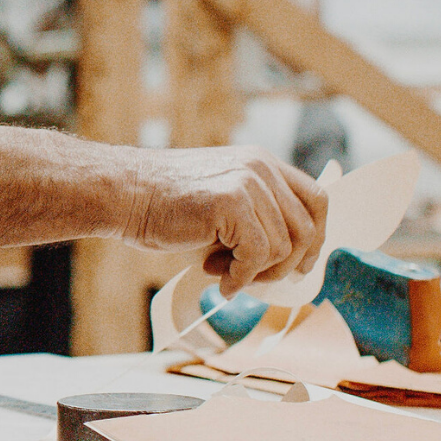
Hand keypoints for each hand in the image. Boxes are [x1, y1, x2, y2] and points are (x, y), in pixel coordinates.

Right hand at [118, 145, 327, 296]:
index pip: (316, 199)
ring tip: (220, 270)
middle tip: (254, 278)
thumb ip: (255, 218)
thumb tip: (289, 261)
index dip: (316, 237)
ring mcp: (249, 182)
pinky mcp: (233, 202)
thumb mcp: (222, 201)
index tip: (300, 265)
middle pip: (306, 228)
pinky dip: (240, 276)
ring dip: (254, 272)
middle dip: (286, 264)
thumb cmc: (163, 204)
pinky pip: (258, 255)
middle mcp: (261, 167)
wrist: (124, 193)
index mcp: (261, 163)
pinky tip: (214, 276)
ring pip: (283, 247)